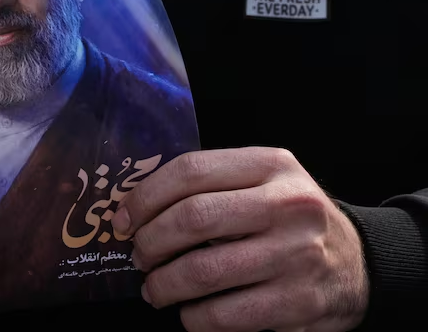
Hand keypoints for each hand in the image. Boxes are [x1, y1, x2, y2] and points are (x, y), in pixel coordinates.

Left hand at [112, 148, 368, 331]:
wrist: (359, 263)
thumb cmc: (289, 219)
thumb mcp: (263, 182)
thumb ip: (211, 185)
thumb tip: (134, 208)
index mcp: (272, 165)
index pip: (191, 170)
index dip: (145, 196)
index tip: (122, 219)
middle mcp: (288, 205)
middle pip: (193, 218)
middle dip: (150, 242)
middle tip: (138, 256)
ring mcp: (297, 255)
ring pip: (204, 271)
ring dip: (164, 285)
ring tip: (155, 288)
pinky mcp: (300, 303)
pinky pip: (226, 315)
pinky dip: (194, 318)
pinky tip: (189, 313)